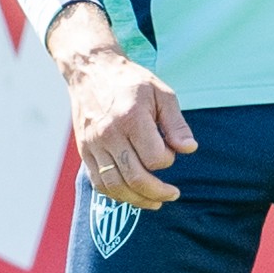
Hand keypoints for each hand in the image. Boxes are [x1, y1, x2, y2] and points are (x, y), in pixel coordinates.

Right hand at [47, 3, 196, 209]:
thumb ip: (176, 123)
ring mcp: (93, 145)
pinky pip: (99, 183)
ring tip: (155, 202)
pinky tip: (132, 194)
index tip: (171, 151)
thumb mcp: (161, 93)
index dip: (168, 160)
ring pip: (114, 186)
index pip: (154, 157)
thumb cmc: (131, 82)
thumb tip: (189, 149)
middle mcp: (109, 134)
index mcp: (131, 117)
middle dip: (157, 192)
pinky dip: (116, 194)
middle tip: (173, 194)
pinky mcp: (84, 152)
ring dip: (137, 200)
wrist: (91, 70)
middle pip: (134, 177)